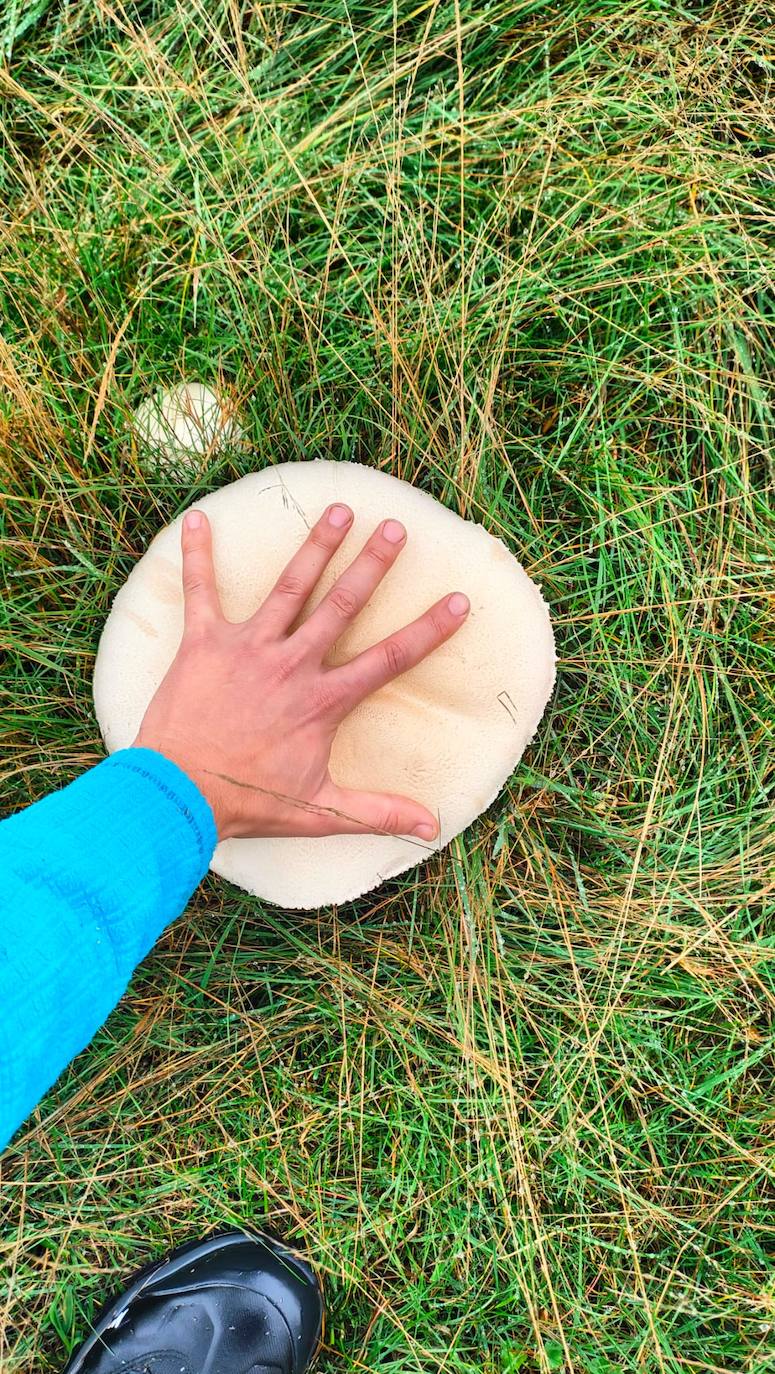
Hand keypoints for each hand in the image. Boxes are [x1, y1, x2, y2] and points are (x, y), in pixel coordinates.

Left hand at [132, 503, 469, 841]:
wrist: (179, 795)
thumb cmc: (248, 803)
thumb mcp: (320, 810)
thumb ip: (377, 813)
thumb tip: (431, 828)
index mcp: (324, 700)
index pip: (390, 658)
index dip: (428, 630)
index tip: (457, 601)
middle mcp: (292, 664)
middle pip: (342, 604)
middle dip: (371, 563)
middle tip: (394, 527)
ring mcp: (248, 648)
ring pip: (288, 587)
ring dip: (314, 546)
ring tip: (337, 509)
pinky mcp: (204, 644)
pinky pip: (200, 592)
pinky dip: (196, 557)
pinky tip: (196, 521)